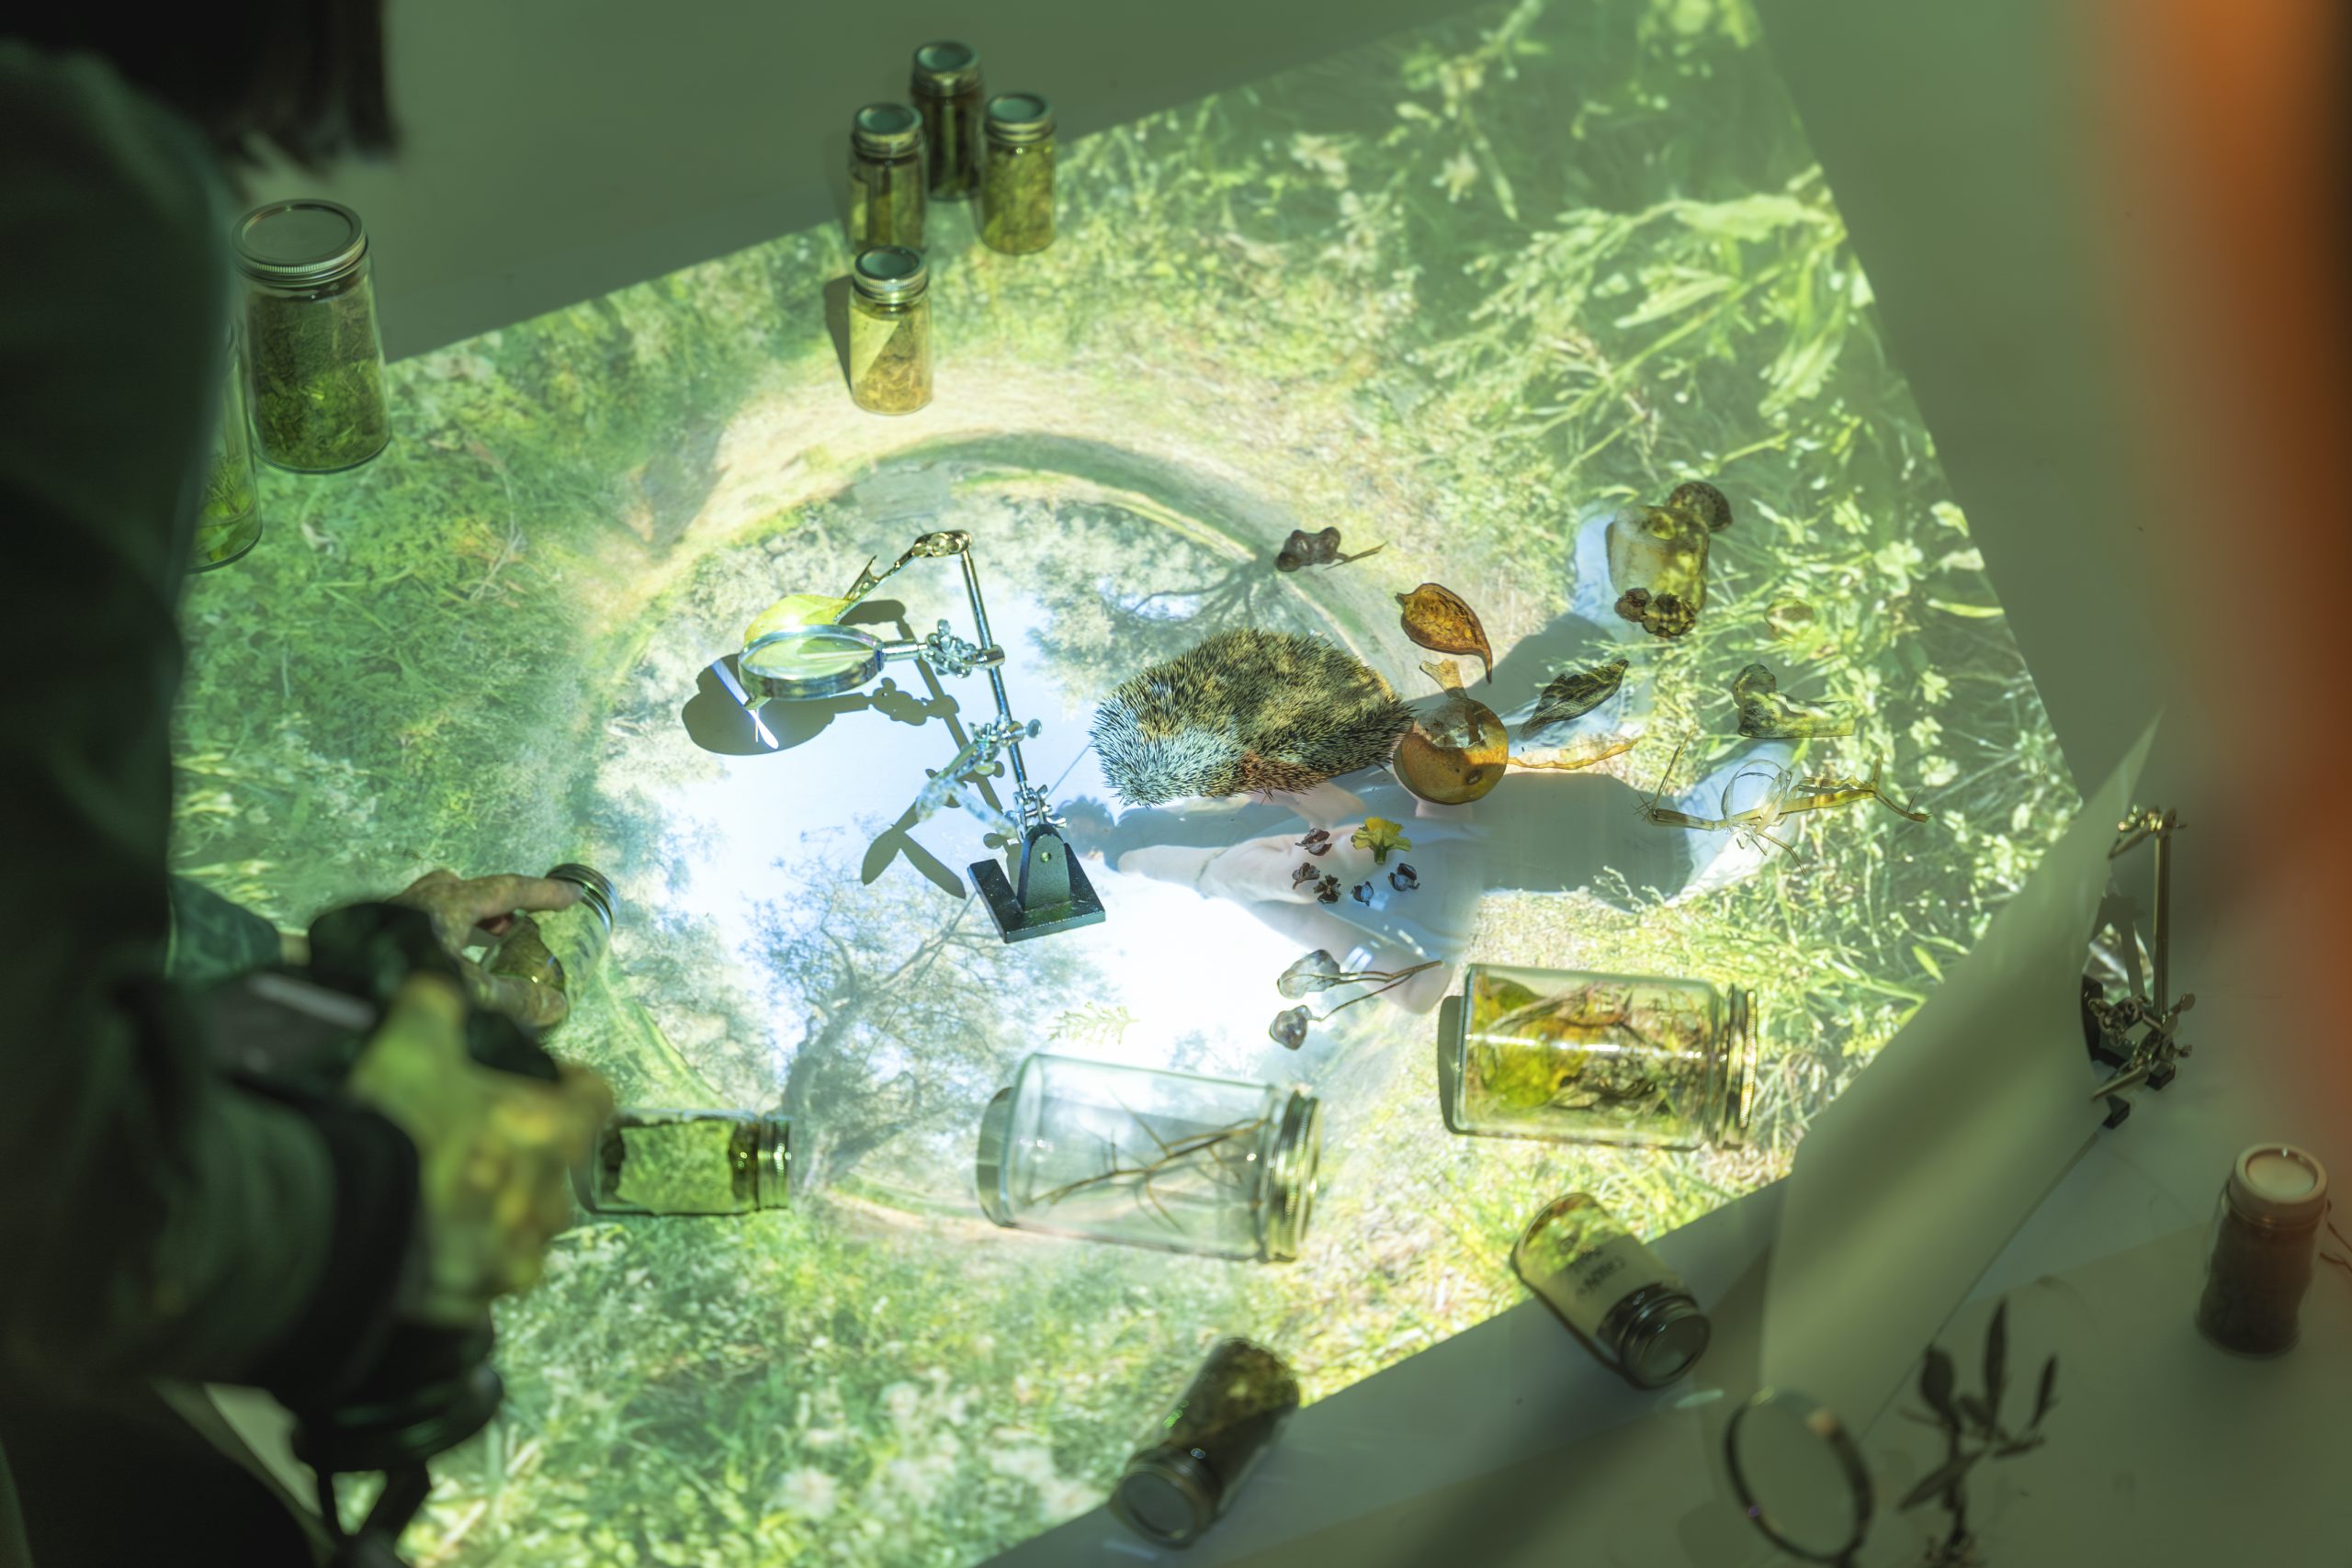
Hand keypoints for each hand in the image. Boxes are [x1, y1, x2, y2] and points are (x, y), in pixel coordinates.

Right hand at [347, 975, 613, 1325]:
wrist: (337, 1224)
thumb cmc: (392, 1126)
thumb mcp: (410, 1042)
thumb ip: (434, 1008)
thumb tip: (437, 991)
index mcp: (550, 1132)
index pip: (594, 1099)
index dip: (576, 1086)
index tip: (555, 1078)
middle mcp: (546, 1198)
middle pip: (557, 1167)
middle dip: (529, 1151)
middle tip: (482, 1137)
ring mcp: (513, 1255)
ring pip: (524, 1225)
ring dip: (501, 1207)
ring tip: (453, 1191)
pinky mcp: (475, 1299)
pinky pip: (485, 1273)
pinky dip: (466, 1254)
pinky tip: (432, 1240)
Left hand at [389, 868, 582, 1030]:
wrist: (334, 996)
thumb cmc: (402, 986)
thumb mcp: (470, 995)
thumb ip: (515, 1001)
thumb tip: (556, 1006)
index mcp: (451, 904)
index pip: (508, 889)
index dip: (542, 893)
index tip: (569, 895)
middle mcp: (422, 900)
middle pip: (471, 890)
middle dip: (499, 907)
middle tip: (518, 926)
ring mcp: (395, 914)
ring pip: (443, 905)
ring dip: (471, 922)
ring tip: (487, 948)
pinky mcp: (376, 934)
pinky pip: (423, 924)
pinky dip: (446, 937)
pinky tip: (445, 966)